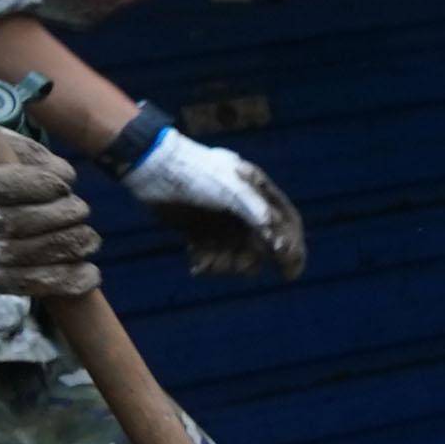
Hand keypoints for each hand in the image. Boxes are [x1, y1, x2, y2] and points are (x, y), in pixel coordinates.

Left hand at [122, 120, 306, 280]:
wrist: (152, 168)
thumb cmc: (197, 172)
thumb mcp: (233, 189)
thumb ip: (258, 213)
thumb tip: (280, 242)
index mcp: (258, 196)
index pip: (285, 225)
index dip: (292, 249)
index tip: (288, 274)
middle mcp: (243, 210)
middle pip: (260, 247)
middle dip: (248, 261)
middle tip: (236, 268)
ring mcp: (220, 221)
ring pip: (234, 254)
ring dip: (224, 265)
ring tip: (206, 265)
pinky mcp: (199, 231)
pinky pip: (212, 255)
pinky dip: (206, 263)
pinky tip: (196, 265)